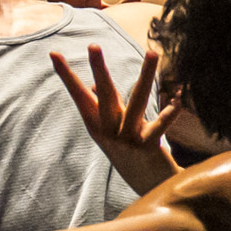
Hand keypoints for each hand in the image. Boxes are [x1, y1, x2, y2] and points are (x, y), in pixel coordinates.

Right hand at [52, 46, 175, 169]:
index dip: (66, 75)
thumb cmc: (128, 150)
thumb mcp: (111, 129)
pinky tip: (177, 99)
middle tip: (93, 46)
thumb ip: (105, 106)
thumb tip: (97, 83)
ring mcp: (125, 140)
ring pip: (136, 102)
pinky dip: (169, 113)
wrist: (145, 185)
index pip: (79, 94)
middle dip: (98, 69)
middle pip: (104, 95)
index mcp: (96, 124)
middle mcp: (107, 131)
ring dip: (145, 76)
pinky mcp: (146, 148)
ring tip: (152, 53)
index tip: (53, 54)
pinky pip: (159, 127)